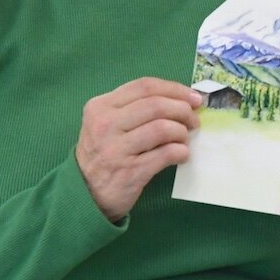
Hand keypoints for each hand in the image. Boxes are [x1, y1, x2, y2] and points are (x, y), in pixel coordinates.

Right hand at [75, 77, 201, 220]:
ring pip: (162, 128)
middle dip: (184, 110)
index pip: (144, 86)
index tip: (194, 98)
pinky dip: (181, 152)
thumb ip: (136, 108)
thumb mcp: (107, 123)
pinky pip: (166, 154)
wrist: (85, 193)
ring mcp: (116, 149)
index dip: (175, 89)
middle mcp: (105, 124)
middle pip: (156, 105)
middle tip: (194, 121)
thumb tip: (183, 99)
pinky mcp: (130, 171)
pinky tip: (182, 155)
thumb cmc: (103, 153)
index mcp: (100, 106)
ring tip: (184, 140)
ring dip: (182, 132)